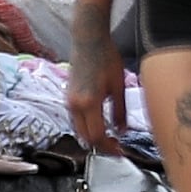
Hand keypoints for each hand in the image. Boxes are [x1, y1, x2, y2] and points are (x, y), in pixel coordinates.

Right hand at [63, 30, 124, 153]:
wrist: (88, 40)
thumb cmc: (106, 57)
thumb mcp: (119, 85)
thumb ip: (120, 111)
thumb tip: (122, 131)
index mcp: (89, 102)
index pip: (97, 135)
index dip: (109, 147)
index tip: (120, 151)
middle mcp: (75, 105)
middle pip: (85, 137)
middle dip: (101, 146)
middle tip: (116, 148)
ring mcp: (69, 102)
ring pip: (79, 130)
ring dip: (93, 138)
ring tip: (110, 139)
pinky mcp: (68, 98)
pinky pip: (76, 120)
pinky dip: (87, 127)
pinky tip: (100, 125)